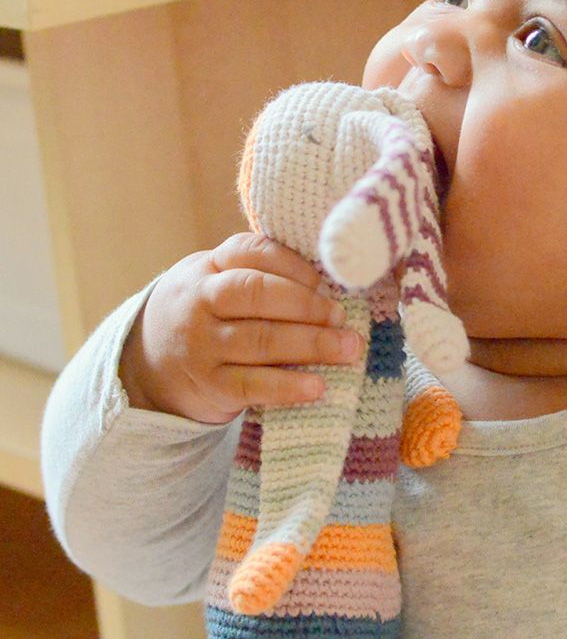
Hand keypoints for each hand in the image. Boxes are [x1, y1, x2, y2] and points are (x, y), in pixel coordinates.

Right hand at [118, 233, 362, 423]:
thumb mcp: (217, 280)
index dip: (295, 265)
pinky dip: (288, 386)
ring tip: (348, 348)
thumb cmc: (207, 313)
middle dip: (308, 306)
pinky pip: (252, 385)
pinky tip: (318, 387)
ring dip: (312, 345)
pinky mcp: (209, 385)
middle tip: (342, 317)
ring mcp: (202, 345)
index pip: (253, 252)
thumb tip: (331, 284)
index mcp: (210, 266)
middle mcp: (201, 301)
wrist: (146, 365)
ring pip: (261, 340)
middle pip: (258, 295)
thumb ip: (263, 273)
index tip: (327, 281)